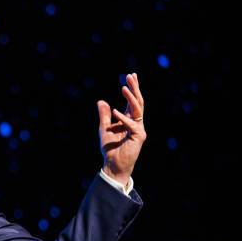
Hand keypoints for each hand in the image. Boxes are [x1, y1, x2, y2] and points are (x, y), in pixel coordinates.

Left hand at [97, 72, 146, 187]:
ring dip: (130, 98)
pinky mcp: (139, 137)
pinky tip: (115, 111)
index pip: (132, 101)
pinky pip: (132, 124)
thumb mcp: (104, 128)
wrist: (113, 164)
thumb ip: (104, 115)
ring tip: (123, 88)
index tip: (131, 76)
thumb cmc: (110, 148)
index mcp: (129, 119)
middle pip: (138, 102)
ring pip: (137, 110)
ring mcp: (139, 129)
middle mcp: (136, 122)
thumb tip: (101, 101)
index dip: (132, 89)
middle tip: (130, 76)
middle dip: (135, 88)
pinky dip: (123, 118)